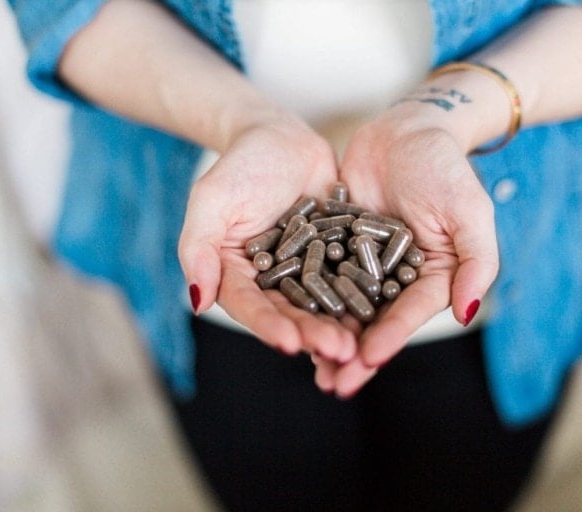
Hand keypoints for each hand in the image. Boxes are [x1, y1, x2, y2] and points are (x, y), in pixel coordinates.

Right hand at [179, 115, 356, 360]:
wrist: (282, 137)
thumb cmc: (240, 165)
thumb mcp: (212, 201)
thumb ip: (199, 248)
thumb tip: (196, 301)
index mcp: (237, 275)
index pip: (251, 306)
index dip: (269, 326)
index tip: (290, 345)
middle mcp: (273, 281)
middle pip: (292, 312)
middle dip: (314, 334)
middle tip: (339, 351)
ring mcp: (308, 270)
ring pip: (324, 302)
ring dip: (342, 324)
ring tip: (361, 342)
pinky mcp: (338, 255)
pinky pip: (352, 276)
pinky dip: (365, 294)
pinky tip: (384, 310)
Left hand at [314, 102, 499, 395]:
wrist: (406, 130)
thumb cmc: (445, 168)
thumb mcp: (469, 211)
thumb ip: (475, 262)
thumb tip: (468, 314)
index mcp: (433, 277)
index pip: (410, 314)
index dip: (390, 338)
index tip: (368, 359)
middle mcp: (398, 278)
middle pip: (375, 322)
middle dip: (355, 355)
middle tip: (333, 385)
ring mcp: (366, 264)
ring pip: (345, 308)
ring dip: (328, 338)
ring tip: (310, 368)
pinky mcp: (338, 247)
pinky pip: (320, 276)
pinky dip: (306, 300)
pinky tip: (288, 321)